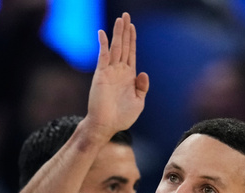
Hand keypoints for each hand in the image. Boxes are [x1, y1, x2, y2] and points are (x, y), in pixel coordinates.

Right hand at [86, 12, 148, 138]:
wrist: (106, 126)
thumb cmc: (122, 117)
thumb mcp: (139, 102)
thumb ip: (142, 87)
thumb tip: (143, 72)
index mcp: (128, 76)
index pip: (131, 52)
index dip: (132, 39)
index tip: (132, 26)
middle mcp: (119, 71)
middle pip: (123, 46)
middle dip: (125, 31)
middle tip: (126, 15)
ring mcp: (109, 72)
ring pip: (115, 48)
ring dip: (117, 33)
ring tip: (120, 19)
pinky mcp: (101, 75)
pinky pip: (102, 57)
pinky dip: (103, 45)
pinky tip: (103, 33)